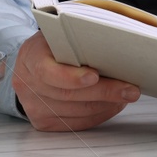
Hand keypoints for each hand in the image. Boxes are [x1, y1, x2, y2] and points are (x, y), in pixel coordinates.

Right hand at [13, 31, 139, 131]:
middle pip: (67, 94)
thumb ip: (82, 36)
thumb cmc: (56, 45)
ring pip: (76, 111)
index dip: (71, 77)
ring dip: (106, 104)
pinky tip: (113, 104)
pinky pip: (76, 123)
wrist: (35, 63)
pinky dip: (99, 114)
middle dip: (104, 92)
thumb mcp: (63, 33)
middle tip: (130, 90)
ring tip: (126, 95)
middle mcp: (27, 83)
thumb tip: (121, 43)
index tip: (94, 76)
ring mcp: (33, 105)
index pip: (46, 71)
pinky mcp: (44, 122)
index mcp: (30, 55)